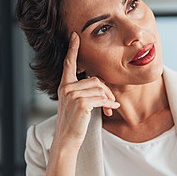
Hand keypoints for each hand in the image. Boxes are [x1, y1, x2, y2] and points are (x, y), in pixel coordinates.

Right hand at [55, 32, 119, 147]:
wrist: (67, 139)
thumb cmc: (73, 122)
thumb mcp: (76, 104)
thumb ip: (85, 91)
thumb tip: (102, 85)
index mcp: (64, 85)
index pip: (69, 63)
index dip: (73, 49)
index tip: (76, 36)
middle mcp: (67, 87)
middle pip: (95, 80)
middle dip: (107, 90)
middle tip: (112, 101)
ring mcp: (73, 95)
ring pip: (100, 88)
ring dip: (109, 99)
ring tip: (110, 108)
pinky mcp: (81, 103)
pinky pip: (102, 98)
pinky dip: (109, 104)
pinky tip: (111, 109)